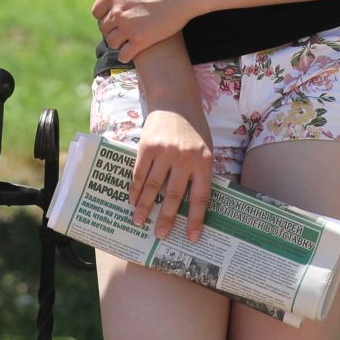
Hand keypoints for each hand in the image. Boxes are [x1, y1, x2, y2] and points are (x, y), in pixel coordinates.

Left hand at [88, 0, 205, 63]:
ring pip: (112, 42)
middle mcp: (117, 11)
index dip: (104, 15)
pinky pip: (124, 54)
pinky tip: (130, 53)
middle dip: (111, 29)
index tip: (114, 17)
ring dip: (117, 42)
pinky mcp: (141, 40)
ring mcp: (129, 27)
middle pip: (104, 28)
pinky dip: (125, 55)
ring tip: (126, 41)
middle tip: (123, 29)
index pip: (97, 12)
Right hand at [130, 106, 213, 241]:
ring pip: (153, 187)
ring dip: (145, 207)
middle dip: (166, 219)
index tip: (192, 238)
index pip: (200, 197)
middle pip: (175, 196)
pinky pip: (140, 174)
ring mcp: (165, 153)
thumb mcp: (206, 149)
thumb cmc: (193, 128)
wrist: (175, 101)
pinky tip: (133, 201)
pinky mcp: (147, 147)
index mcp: (204, 162)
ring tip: (139, 222)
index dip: (196, 220)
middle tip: (160, 235)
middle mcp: (185, 159)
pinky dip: (135, 190)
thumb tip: (195, 205)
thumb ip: (201, 173)